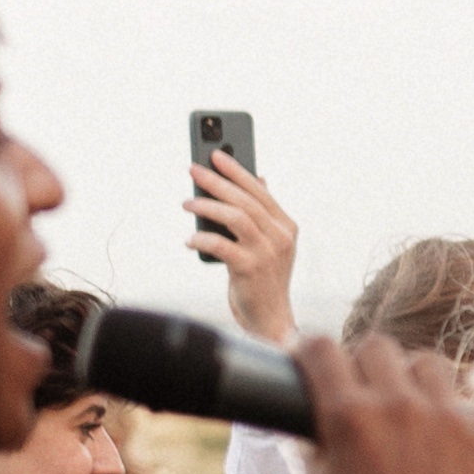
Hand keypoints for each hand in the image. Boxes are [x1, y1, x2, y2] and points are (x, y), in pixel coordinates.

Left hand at [189, 148, 299, 340]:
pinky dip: (201, 239)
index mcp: (286, 227)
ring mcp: (267, 254)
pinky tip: (189, 239)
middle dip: (216, 182)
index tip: (215, 154)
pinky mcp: (250, 270)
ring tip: (187, 203)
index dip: (237, 170)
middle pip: (245, 201)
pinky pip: (220, 245)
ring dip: (207, 206)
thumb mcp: (268, 244)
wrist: (269, 319)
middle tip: (193, 170)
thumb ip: (263, 215)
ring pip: (236, 217)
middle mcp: (280, 238)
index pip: (260, 191)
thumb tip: (258, 178)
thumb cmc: (262, 279)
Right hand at [297, 336, 473, 473]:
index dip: (310, 350)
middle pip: (377, 347)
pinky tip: (472, 397)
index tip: (313, 360)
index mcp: (347, 417)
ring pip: (429, 362)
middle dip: (363, 361)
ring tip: (415, 398)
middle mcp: (398, 406)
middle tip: (365, 384)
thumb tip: (307, 428)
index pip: (320, 348)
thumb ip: (310, 454)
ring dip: (416, 374)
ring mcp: (449, 419)